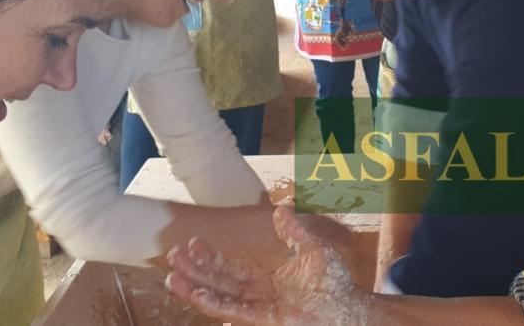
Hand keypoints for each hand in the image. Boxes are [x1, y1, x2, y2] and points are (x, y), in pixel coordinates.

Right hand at [165, 206, 373, 325]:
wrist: (351, 307)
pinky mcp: (266, 320)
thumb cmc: (336, 283)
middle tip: (172, 256)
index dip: (211, 259)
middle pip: (219, 283)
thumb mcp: (313, 249)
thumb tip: (279, 209)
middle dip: (196, 271)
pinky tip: (197, 294)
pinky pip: (235, 312)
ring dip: (196, 289)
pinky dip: (215, 303)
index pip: (231, 270)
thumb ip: (294, 232)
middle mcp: (259, 296)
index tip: (192, 243)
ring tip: (173, 278)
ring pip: (221, 298)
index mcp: (267, 281)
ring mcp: (261, 310)